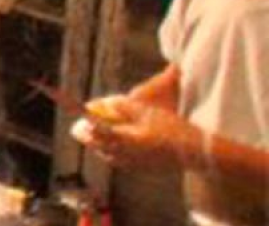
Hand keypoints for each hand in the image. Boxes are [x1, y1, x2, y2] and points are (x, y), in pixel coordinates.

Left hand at [76, 96, 200, 169]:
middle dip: (88, 137)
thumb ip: (122, 107)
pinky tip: (114, 149)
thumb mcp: (146, 112)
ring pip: (109, 156)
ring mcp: (135, 164)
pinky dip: (112, 154)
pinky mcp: (143, 168)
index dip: (86, 127)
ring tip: (92, 138)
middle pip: (99, 146)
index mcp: (125, 139)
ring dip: (99, 146)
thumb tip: (104, 103)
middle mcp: (126, 154)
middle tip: (78, 129)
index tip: (77, 121)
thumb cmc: (170, 128)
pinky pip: (120, 162)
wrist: (194, 151)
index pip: (98, 133)